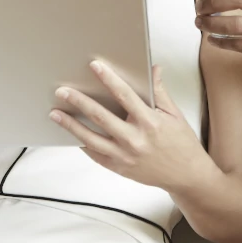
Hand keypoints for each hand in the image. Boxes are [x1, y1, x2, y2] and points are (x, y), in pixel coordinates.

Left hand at [50, 62, 206, 191]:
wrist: (186, 176)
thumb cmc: (182, 144)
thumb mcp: (174, 115)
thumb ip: (160, 92)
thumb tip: (154, 69)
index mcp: (150, 122)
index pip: (125, 95)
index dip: (109, 79)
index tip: (95, 66)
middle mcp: (135, 140)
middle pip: (101, 117)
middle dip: (79, 102)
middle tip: (62, 91)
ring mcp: (125, 156)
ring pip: (91, 139)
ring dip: (71, 125)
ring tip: (55, 113)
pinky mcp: (119, 168)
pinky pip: (95, 155)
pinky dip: (82, 144)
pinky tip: (71, 133)